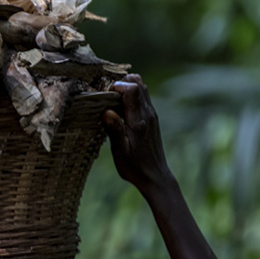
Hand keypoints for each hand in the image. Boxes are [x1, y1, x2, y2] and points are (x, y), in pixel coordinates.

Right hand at [102, 74, 173, 193]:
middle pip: (138, 82)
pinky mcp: (151, 118)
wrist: (154, 176)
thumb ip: (114, 130)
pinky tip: (120, 108)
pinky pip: (142, 97)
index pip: (132, 89)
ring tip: (112, 100)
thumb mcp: (120, 151)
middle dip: (120, 83)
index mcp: (139, 120)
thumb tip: (106, 111)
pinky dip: (131, 95)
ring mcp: (151, 114)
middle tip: (107, 96)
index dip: (117, 86)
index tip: (105, 96)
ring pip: (142, 87)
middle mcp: (148, 113)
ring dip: (126, 88)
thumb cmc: (134, 166)